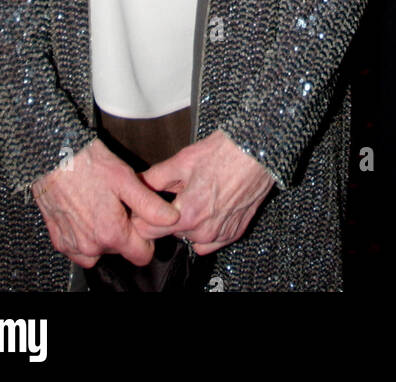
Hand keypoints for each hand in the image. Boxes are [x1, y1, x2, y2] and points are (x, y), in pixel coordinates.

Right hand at [31, 136, 180, 268]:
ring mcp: (73, 245)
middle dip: (124, 232)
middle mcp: (91, 245)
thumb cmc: (88, 164)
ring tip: (102, 208)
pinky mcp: (59, 240)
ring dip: (104, 236)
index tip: (142, 220)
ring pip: (99, 252)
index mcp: (111, 233)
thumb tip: (171, 218)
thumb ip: (150, 205)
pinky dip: (85, 237)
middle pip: (120, 251)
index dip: (147, 238)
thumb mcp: (126, 179)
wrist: (53, 157)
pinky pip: (78, 250)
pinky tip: (86, 214)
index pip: (141, 256)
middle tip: (119, 204)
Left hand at [133, 129, 274, 254]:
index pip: (148, 231)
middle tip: (174, 194)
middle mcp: (204, 230)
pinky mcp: (234, 234)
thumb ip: (155, 177)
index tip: (143, 207)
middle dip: (166, 218)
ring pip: (189, 238)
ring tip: (195, 197)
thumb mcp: (183, 160)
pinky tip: (208, 207)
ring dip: (186, 224)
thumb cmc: (224, 152)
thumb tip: (138, 184)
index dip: (141, 216)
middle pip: (168, 234)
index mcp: (188, 213)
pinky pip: (209, 242)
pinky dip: (204, 230)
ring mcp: (220, 234)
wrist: (257, 151)